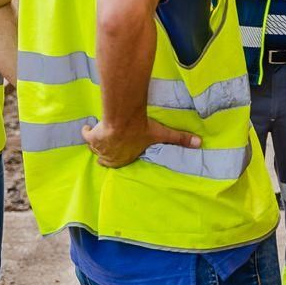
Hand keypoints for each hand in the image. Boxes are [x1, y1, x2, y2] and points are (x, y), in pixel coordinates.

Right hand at [82, 117, 200, 167]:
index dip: (121, 158)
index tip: (121, 153)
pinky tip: (88, 127)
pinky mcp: (92, 137)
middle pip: (106, 159)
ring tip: (100, 136)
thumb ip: (180, 139)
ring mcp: (100, 148)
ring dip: (98, 144)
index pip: (121, 163)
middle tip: (109, 147)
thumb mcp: (162, 134)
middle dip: (107, 154)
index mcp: (126, 159)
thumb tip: (199, 143)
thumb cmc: (141, 130)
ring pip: (96, 149)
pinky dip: (87, 132)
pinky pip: (86, 135)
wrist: (122, 121)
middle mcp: (112, 156)